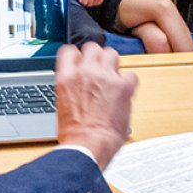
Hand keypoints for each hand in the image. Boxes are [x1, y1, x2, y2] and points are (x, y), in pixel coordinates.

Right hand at [55, 42, 137, 169]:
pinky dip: (128, 81)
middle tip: (99, 68)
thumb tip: (79, 83)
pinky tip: (124, 91)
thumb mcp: (62, 103)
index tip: (81, 62)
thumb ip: (72, 86)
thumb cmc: (74, 133)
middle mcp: (85, 72)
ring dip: (112, 63)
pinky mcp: (123, 86)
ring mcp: (105, 77)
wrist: (87, 146)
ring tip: (112, 77)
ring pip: (111, 53)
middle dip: (96, 56)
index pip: (69, 51)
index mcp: (66, 77)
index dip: (77, 56)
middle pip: (92, 47)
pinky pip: (130, 74)